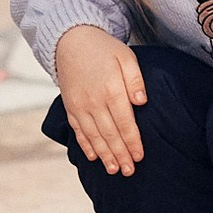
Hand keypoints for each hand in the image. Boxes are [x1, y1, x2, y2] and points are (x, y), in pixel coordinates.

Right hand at [54, 25, 146, 174]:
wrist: (71, 40)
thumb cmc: (104, 49)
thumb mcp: (126, 57)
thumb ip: (135, 80)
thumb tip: (142, 102)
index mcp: (111, 90)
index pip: (125, 123)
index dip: (133, 142)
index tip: (140, 157)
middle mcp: (94, 102)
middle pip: (110, 134)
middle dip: (120, 155)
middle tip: (129, 171)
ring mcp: (79, 106)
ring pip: (93, 136)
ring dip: (104, 155)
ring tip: (114, 170)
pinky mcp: (70, 107)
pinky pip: (78, 130)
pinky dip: (85, 145)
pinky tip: (93, 157)